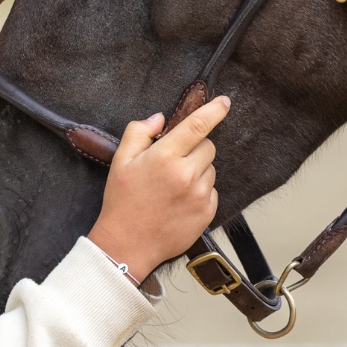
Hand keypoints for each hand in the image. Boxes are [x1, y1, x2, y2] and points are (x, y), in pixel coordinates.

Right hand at [87, 96, 230, 280]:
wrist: (128, 245)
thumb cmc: (122, 201)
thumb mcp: (121, 161)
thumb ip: (139, 132)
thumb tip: (160, 118)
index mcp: (165, 157)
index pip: (197, 126)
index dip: (214, 110)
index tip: (225, 102)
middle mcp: (186, 175)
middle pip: (208, 146)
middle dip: (195, 148)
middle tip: (173, 162)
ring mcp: (200, 195)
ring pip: (210, 169)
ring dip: (198, 170)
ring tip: (174, 186)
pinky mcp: (208, 212)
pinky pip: (212, 190)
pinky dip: (201, 191)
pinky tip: (180, 201)